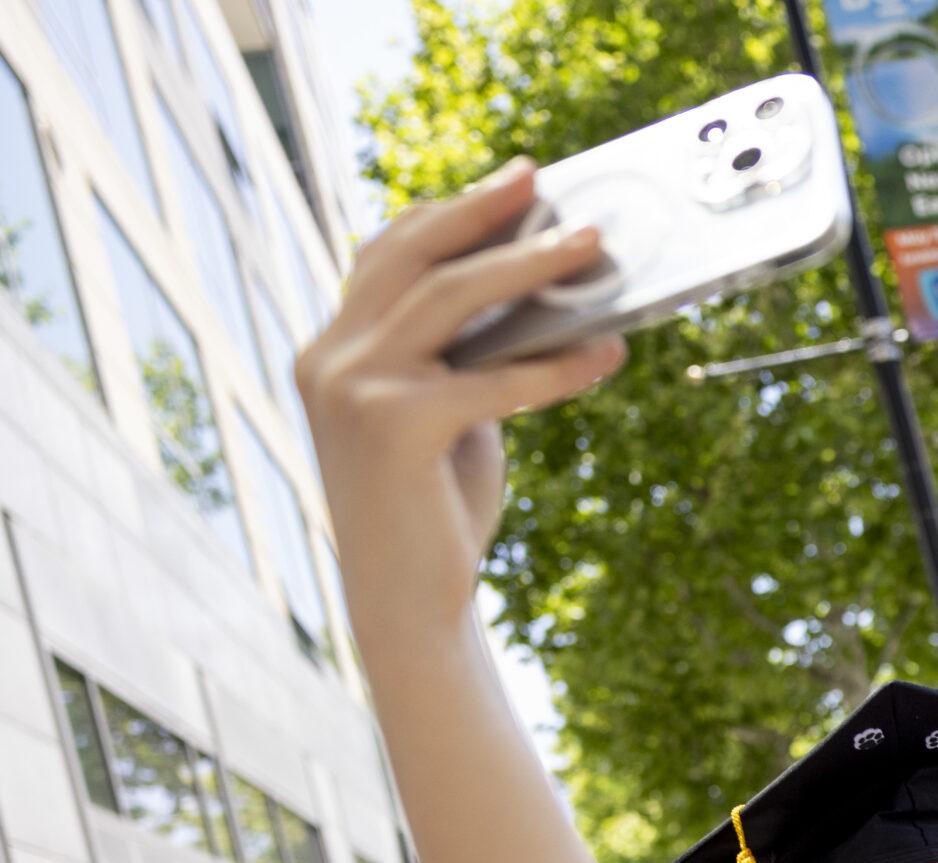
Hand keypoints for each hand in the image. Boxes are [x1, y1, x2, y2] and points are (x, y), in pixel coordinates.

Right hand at [295, 158, 626, 647]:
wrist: (408, 604)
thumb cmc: (435, 509)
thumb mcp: (447, 413)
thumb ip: (465, 356)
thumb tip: (541, 298)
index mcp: (332, 349)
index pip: (386, 254)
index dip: (450, 211)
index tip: (514, 181)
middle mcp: (328, 358)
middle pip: (414, 254)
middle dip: (484, 210)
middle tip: (546, 183)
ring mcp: (353, 390)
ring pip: (452, 298)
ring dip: (531, 267)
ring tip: (593, 248)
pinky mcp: (394, 427)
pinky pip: (493, 377)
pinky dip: (557, 364)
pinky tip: (606, 354)